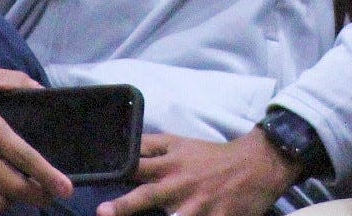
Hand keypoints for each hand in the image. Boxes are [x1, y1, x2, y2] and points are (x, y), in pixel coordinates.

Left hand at [96, 127, 302, 215]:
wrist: (253, 165)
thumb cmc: (209, 155)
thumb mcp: (180, 143)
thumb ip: (152, 147)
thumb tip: (124, 146)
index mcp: (170, 163)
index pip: (137, 165)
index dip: (118, 170)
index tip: (99, 177)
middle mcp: (180, 184)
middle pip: (148, 196)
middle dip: (125, 206)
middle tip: (103, 212)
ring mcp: (199, 205)